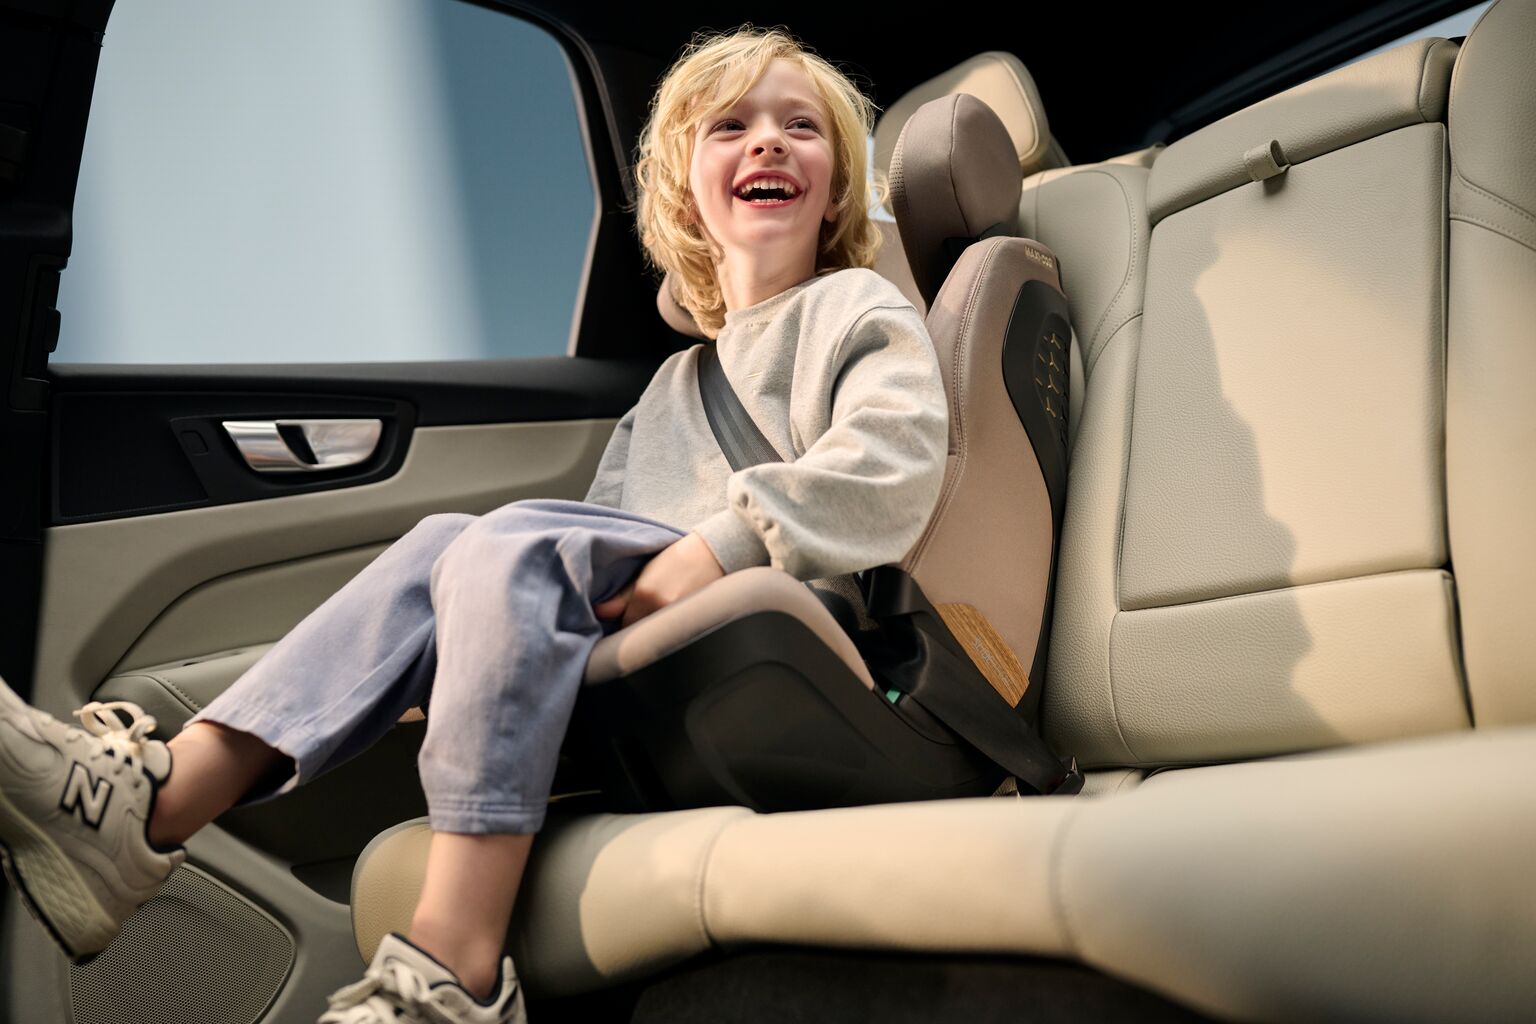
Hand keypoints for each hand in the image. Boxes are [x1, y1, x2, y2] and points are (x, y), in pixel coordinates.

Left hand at [593, 532, 725, 628]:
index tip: (623, 620)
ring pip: (658, 636)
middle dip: (637, 630)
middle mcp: (660, 608)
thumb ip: (621, 596)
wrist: (713, 553)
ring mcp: (680, 617)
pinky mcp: (695, 621)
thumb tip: (599, 612)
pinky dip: (671, 631)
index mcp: (644, 594)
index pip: (624, 625)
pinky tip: (673, 620)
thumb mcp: (645, 572)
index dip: (623, 624)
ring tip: (658, 617)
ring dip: (654, 632)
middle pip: (641, 633)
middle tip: (641, 619)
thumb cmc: (678, 558)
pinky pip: (675, 634)